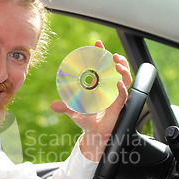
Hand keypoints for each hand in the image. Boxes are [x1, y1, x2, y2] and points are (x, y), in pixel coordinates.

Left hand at [51, 40, 131, 160]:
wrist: (94, 134)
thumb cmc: (86, 120)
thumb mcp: (73, 112)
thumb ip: (65, 107)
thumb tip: (53, 106)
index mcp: (98, 85)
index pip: (102, 65)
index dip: (101, 53)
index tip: (97, 43)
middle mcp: (109, 88)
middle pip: (117, 69)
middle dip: (118, 59)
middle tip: (113, 55)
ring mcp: (115, 96)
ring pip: (125, 79)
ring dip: (123, 70)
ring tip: (117, 65)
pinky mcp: (119, 105)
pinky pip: (123, 94)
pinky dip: (121, 88)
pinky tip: (118, 83)